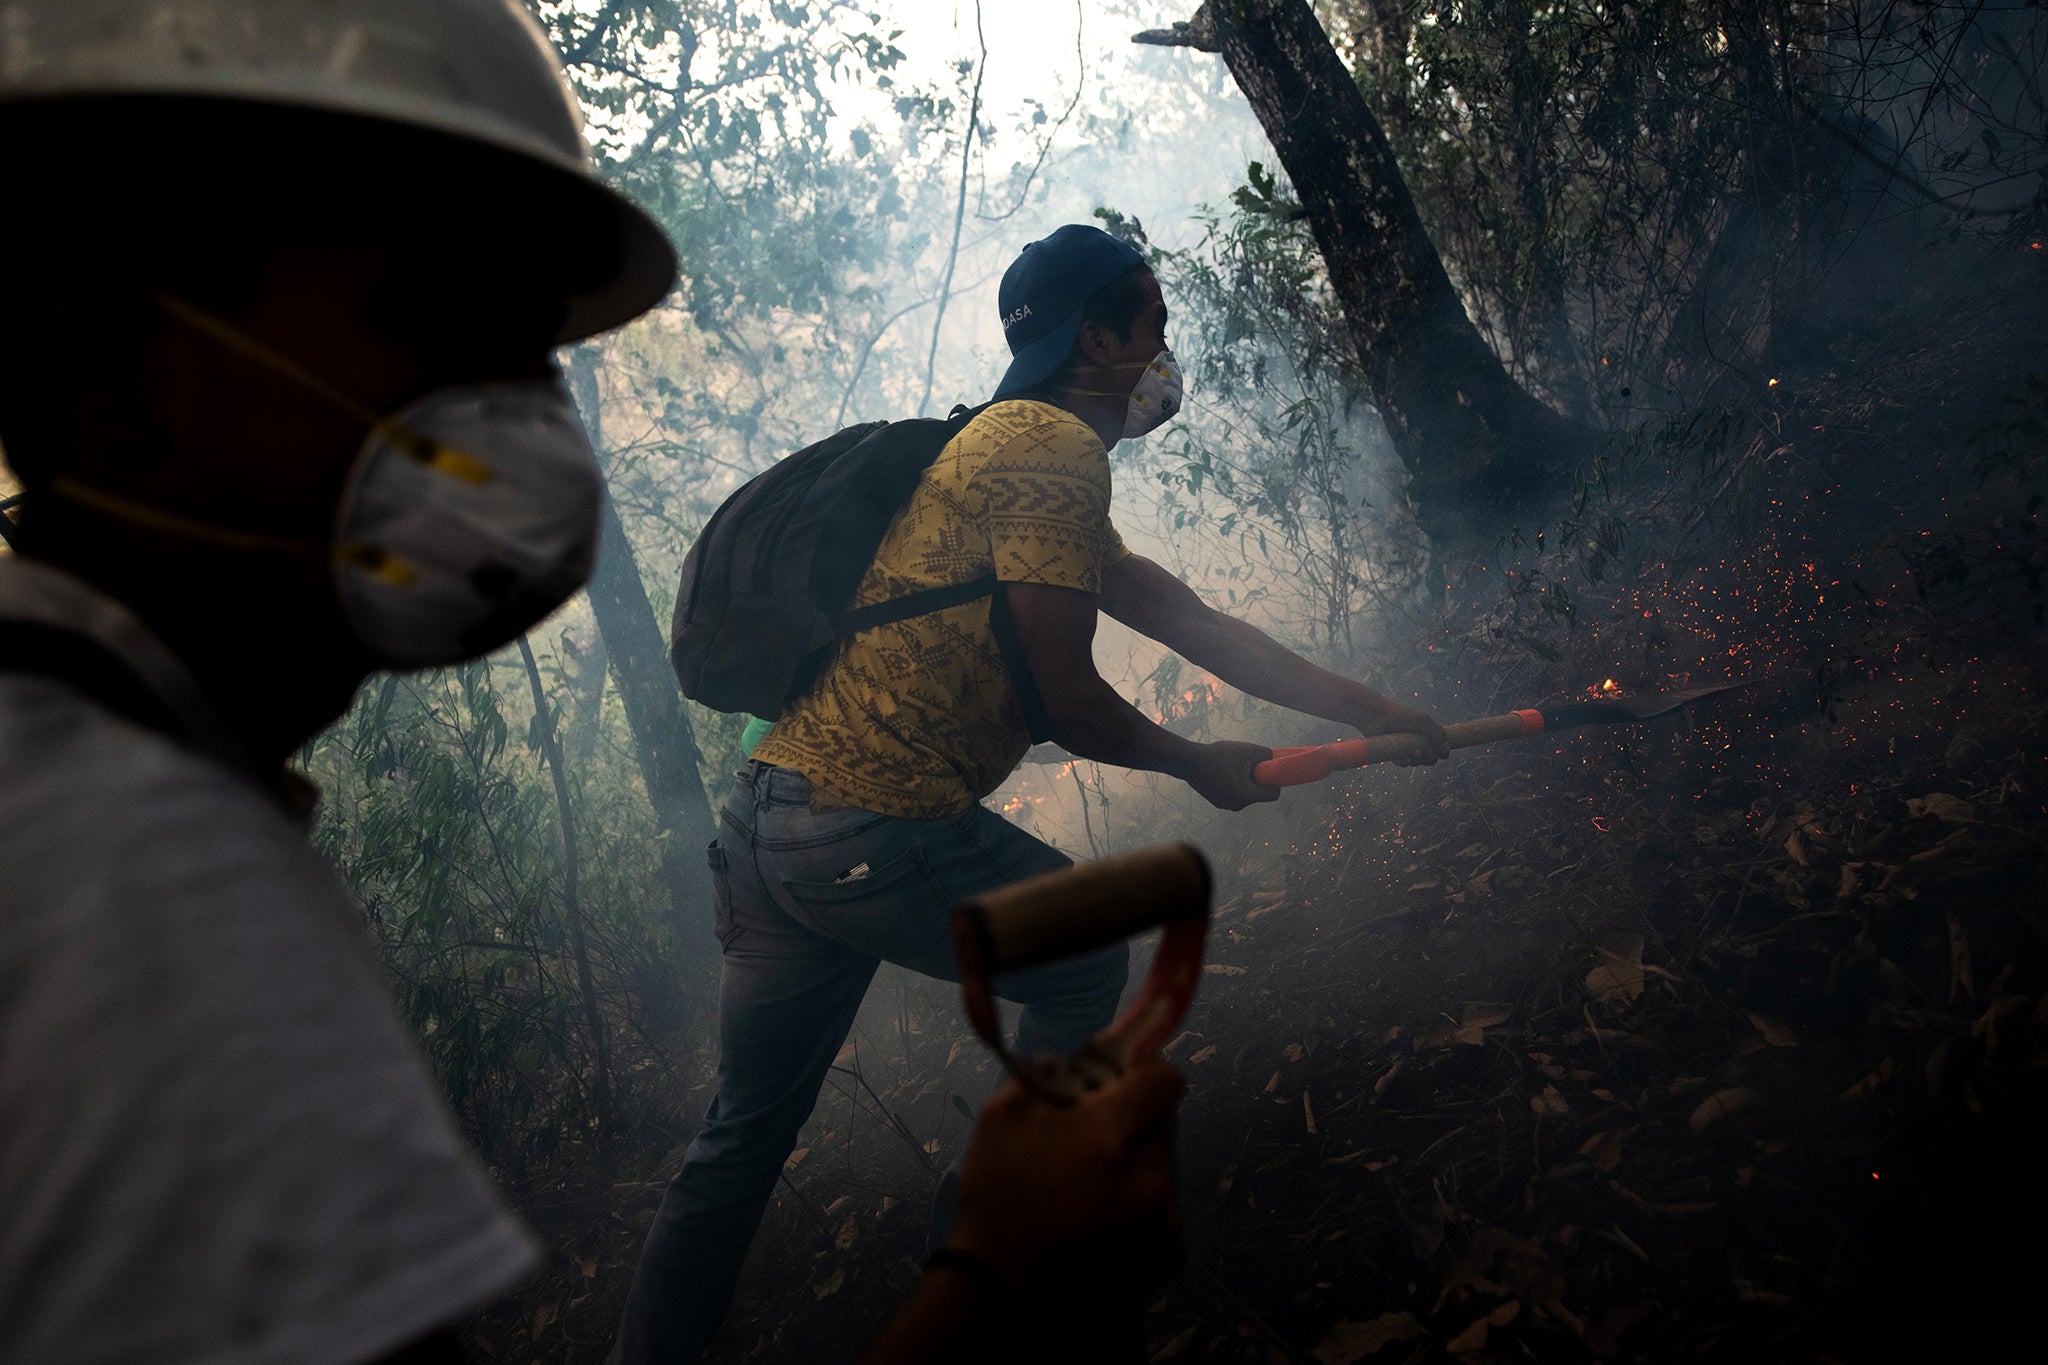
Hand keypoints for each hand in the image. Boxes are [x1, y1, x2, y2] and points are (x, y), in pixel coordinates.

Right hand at [948, 1058, 1184, 1285]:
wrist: (1001, 1292)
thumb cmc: (997, 1197)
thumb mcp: (1003, 1115)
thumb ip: (1049, 1075)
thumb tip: (1080, 1062)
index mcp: (1112, 1135)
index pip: (1165, 1079)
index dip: (1142, 1071)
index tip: (1116, 1080)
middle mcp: (1152, 1176)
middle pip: (1164, 1123)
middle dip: (1134, 1118)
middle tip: (1093, 1135)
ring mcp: (1166, 1220)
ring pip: (1164, 1165)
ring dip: (1137, 1162)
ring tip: (1092, 1186)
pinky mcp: (1170, 1254)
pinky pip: (1165, 1208)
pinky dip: (1141, 1205)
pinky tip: (1102, 1220)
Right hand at [1183, 739, 1278, 809]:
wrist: (1188, 762)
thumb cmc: (1217, 755)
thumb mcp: (1246, 750)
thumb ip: (1266, 754)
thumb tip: (1273, 759)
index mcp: (1246, 796)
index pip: (1272, 794)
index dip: (1274, 781)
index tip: (1267, 769)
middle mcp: (1237, 805)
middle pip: (1258, 793)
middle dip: (1257, 779)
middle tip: (1248, 764)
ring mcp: (1226, 805)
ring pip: (1245, 793)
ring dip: (1245, 781)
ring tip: (1232, 766)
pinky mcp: (1218, 802)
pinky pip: (1234, 794)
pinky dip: (1233, 784)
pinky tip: (1223, 770)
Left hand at [1348, 692, 1449, 765]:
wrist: (1376, 716)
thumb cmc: (1400, 715)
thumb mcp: (1422, 720)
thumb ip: (1437, 732)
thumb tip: (1446, 746)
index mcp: (1426, 733)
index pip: (1440, 748)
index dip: (1442, 752)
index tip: (1442, 751)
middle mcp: (1417, 742)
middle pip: (1430, 759)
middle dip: (1431, 758)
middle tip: (1427, 751)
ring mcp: (1405, 749)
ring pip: (1417, 763)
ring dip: (1419, 760)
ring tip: (1415, 751)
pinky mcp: (1394, 754)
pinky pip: (1404, 764)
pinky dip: (1406, 762)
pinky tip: (1405, 756)